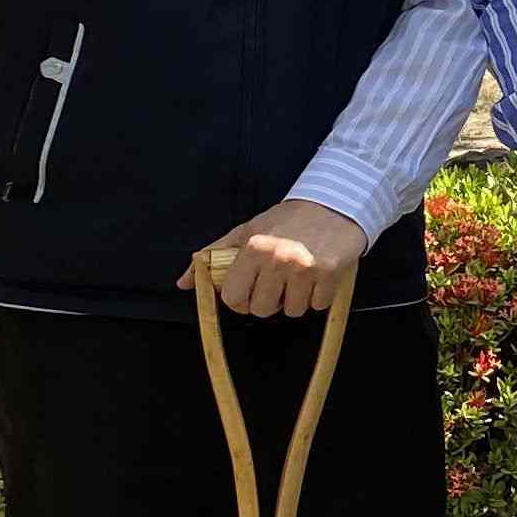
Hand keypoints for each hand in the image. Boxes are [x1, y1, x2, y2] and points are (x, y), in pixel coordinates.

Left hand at [190, 200, 368, 317]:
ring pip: (293, 311)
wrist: (333, 204)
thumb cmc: (287, 220)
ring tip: (299, 277)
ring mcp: (305, 267)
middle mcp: (277, 259)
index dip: (241, 300)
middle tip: (277, 283)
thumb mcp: (246, 231)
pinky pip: (318, 305)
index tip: (251, 290)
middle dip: (269, 301)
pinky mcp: (330, 272)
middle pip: (262, 310)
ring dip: (296, 299)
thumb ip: (214, 256)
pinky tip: (318, 276)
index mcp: (253, 248)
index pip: (234, 298)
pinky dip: (318, 296)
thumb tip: (183, 282)